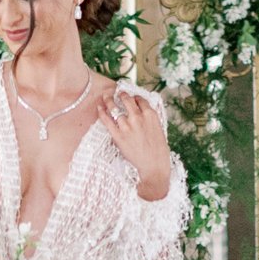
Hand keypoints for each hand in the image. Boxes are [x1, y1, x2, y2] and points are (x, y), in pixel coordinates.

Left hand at [98, 84, 172, 200]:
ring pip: (114, 107)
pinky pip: (107, 120)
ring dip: (109, 99)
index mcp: (150, 115)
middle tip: (117, 93)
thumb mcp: (159, 129)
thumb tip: (143, 112)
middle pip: (127, 99)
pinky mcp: (118, 136)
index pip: (140, 99)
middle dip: (121, 94)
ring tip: (105, 96)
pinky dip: (102, 112)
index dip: (135, 97)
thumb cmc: (159, 150)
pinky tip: (99, 107)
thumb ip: (150, 119)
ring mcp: (127, 126)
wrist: (154, 166)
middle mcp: (138, 117)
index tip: (132, 97)